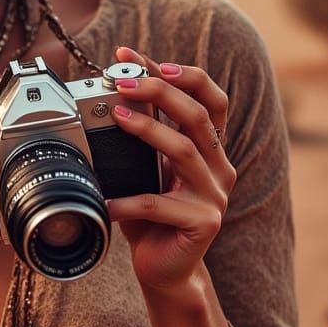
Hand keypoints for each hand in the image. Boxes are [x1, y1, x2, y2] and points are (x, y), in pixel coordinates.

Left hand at [104, 46, 235, 293]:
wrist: (164, 268)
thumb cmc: (151, 213)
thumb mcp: (145, 164)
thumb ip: (143, 126)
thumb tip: (120, 80)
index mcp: (210, 148)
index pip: (211, 99)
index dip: (182, 74)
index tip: (137, 58)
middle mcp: (219, 167)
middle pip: (198, 116)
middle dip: (161, 91)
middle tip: (124, 82)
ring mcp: (214, 195)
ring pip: (184, 150)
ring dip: (147, 129)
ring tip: (115, 117)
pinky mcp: (203, 223)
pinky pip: (161, 203)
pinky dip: (129, 200)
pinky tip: (108, 201)